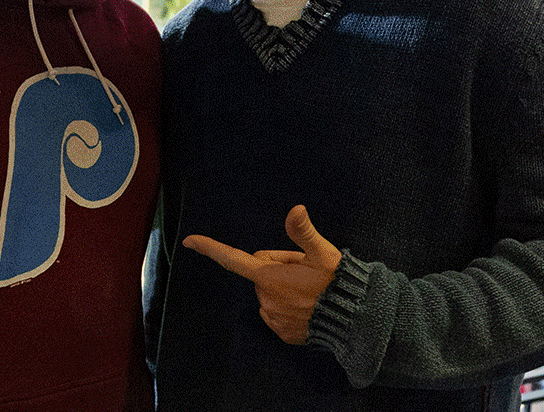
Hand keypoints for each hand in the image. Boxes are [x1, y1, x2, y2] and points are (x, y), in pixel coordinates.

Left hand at [183, 205, 341, 344]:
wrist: (355, 321)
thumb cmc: (337, 283)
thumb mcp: (322, 253)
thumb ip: (303, 232)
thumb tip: (295, 209)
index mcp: (269, 276)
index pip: (233, 258)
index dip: (210, 248)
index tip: (189, 240)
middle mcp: (265, 299)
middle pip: (262, 275)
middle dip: (278, 270)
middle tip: (305, 272)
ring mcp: (273, 319)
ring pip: (271, 295)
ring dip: (285, 290)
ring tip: (311, 290)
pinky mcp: (283, 334)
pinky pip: (279, 314)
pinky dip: (290, 309)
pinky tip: (310, 307)